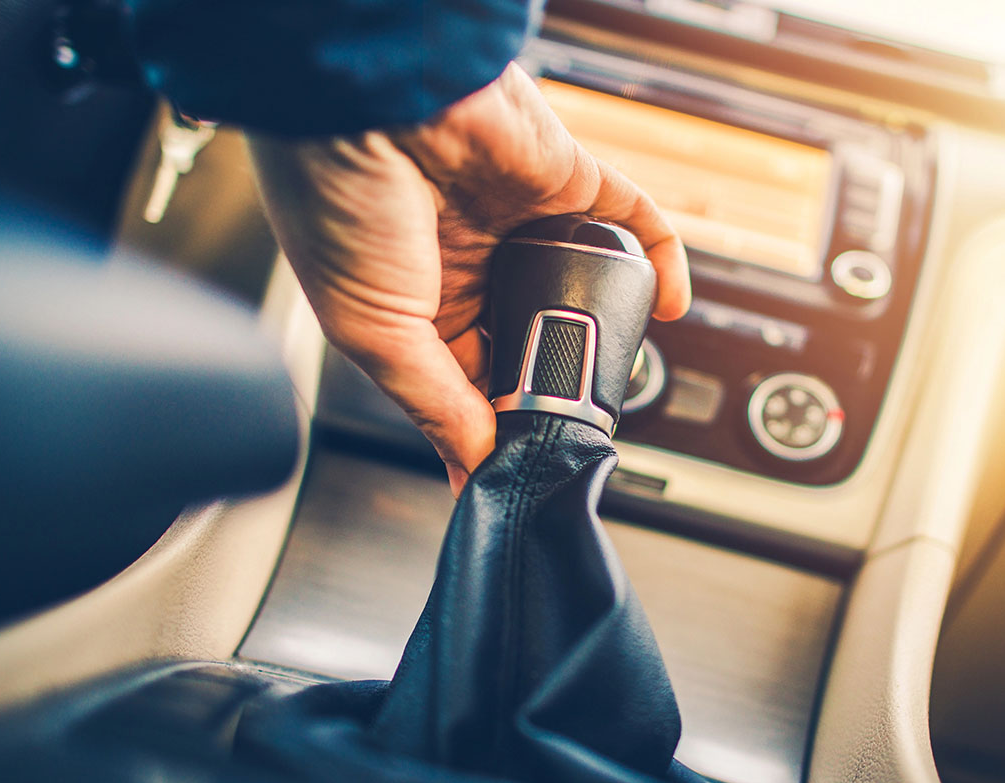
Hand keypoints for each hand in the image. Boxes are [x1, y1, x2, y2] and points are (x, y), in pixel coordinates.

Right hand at [248, 63, 688, 495]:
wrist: (366, 98)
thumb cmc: (335, 198)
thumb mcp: (374, 331)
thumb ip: (433, 400)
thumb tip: (476, 458)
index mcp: (415, 304)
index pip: (469, 379)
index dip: (495, 421)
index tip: (520, 463)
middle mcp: (471, 266)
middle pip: (531, 338)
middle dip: (552, 381)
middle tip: (575, 429)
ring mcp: (521, 223)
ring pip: (582, 287)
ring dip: (603, 329)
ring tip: (618, 378)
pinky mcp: (566, 180)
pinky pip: (629, 221)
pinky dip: (656, 258)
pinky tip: (668, 304)